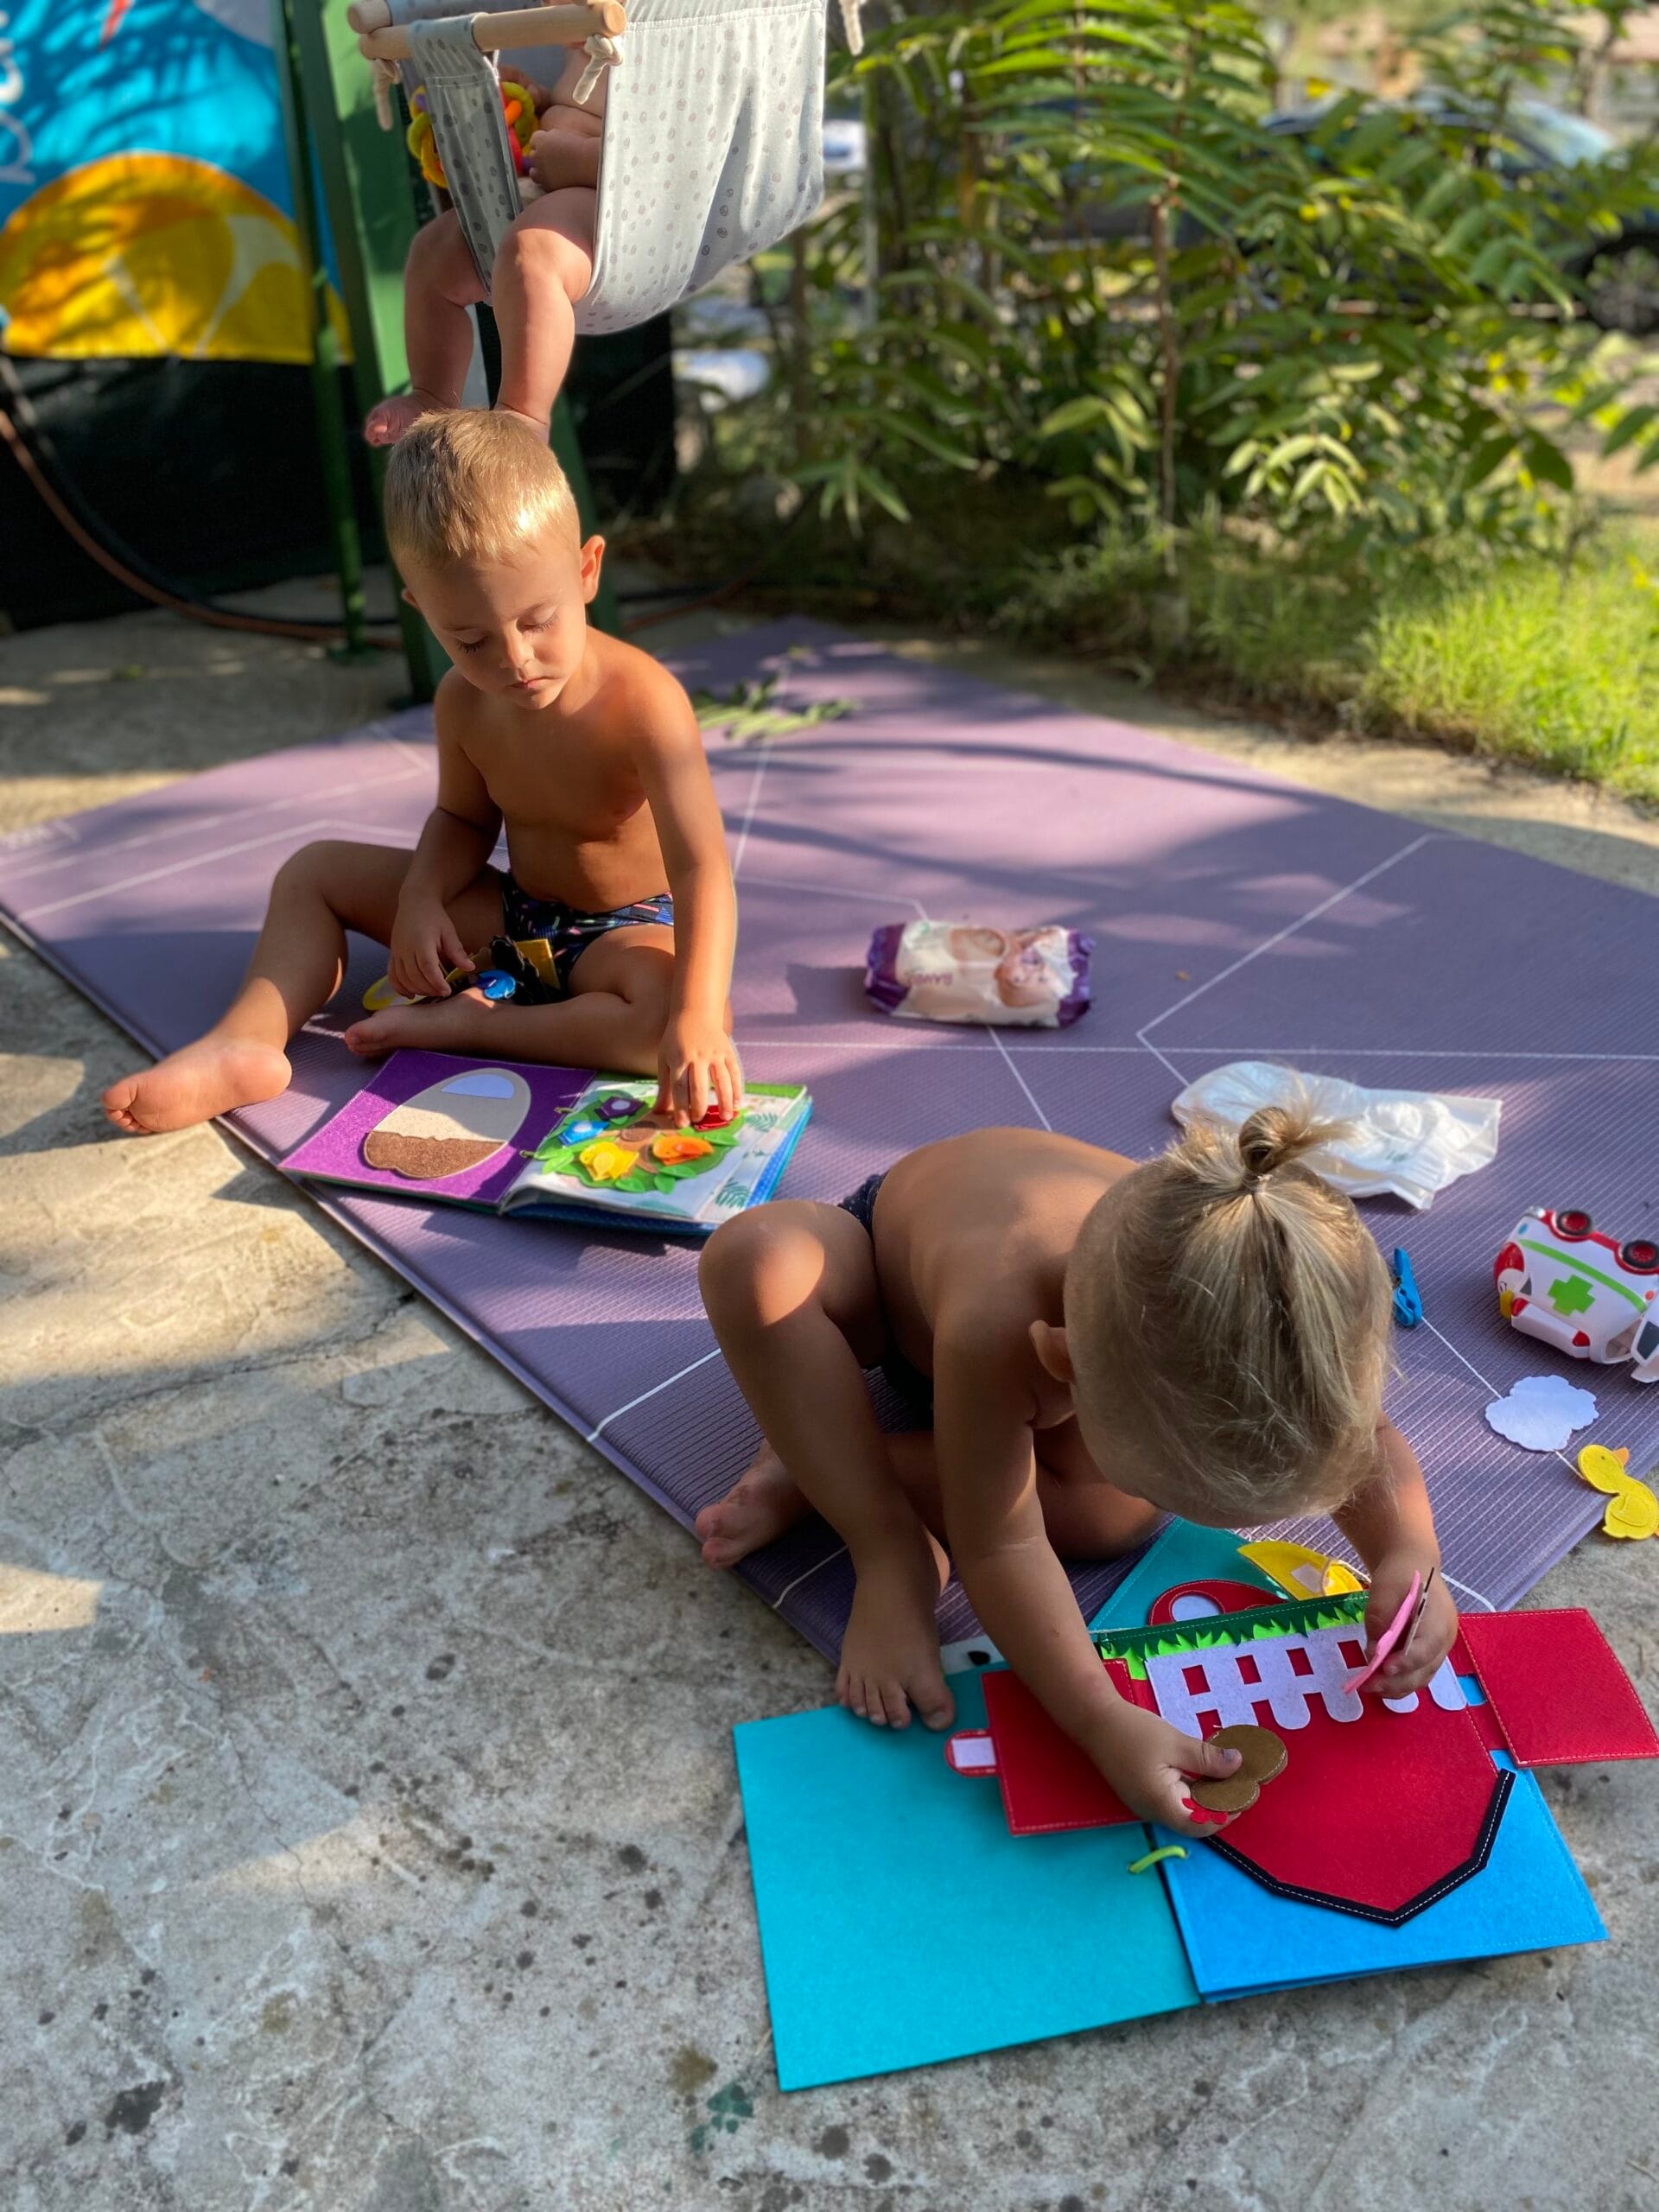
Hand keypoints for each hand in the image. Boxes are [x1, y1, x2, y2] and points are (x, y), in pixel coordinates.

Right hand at [388, 894, 473, 1001]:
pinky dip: (400, 988)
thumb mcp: (449, 932)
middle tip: (442, 992)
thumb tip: (470, 968)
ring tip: (431, 992)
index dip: (437, 982)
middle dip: (429, 989)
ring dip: (416, 989)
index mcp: (421, 942)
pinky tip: (411, 994)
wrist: (415, 902)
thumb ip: (457, 951)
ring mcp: (397, 952)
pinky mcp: (392, 955)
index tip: (447, 991)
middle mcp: (406, 948)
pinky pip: (392, 975)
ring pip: (402, 979)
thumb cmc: (434, 917)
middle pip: (415, 976)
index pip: (428, 967)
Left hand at [526, 127, 580, 193]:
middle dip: (541, 157)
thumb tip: (542, 145)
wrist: (591, 164)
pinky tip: (559, 179)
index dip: (543, 143)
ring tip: (553, 171)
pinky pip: (543, 184)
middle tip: (555, 159)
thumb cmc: (581, 148)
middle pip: (533, 156)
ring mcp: (542, 172)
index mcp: (541, 140)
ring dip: (540, 171)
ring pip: (534, 173)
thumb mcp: (562, 136)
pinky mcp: (548, 186)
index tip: (551, 146)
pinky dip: (548, 182)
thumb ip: (549, 139)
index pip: (535, 140)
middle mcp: (538, 155)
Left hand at [657, 1012, 741, 1126]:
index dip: (680, 1107)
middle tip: (699, 1121)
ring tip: (725, 1118)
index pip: (679, 1087)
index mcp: (678, 1059)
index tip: (681, 1123)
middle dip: (699, 1106)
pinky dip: (737, 1088)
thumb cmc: (676, 1039)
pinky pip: (734, 1072)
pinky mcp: (727, 1052)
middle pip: (699, 1086)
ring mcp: (714, 1054)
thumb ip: (664, 1087)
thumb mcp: (665, 1059)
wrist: (695, 1013)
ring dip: (724, 1100)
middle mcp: (697, 1057)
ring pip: (721, 1080)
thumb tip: (657, 1112)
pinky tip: (737, 1104)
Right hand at [1086, 1701, 1245, 1838]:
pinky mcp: (1145, 1790)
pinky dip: (1193, 1786)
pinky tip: (1206, 1770)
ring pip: (1185, 1806)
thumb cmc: (1133, 1732)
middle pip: (1194, 1817)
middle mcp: (1154, 1810)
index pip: (1201, 1825)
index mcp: (1161, 1804)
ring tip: (1231, 1774)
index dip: (1227, 1814)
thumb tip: (1238, 1765)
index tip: (1246, 1793)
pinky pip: (1174, 1796)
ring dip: (1208, 1794)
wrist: (1094, 1718)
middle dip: (1221, 1803)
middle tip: (1243, 1781)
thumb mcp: (1175, 1742)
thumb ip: (1207, 1758)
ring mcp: (1148, 1801)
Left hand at [1359, 1551, 1457, 1697]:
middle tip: (1368, 1685)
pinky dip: (1401, 1681)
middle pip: (1424, 1670)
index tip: (1384, 1668)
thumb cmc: (1399, 1575)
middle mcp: (1445, 1639)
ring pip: (1422, 1677)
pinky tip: (1381, 1682)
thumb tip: (1373, 1654)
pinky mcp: (1431, 1653)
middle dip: (1396, 1682)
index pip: (1425, 1649)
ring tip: (1371, 1687)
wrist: (1413, 1565)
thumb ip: (1380, 1621)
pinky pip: (1419, 1673)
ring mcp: (1441, 1648)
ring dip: (1397, 1687)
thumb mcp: (1383, 1591)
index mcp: (1439, 1619)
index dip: (1405, 1662)